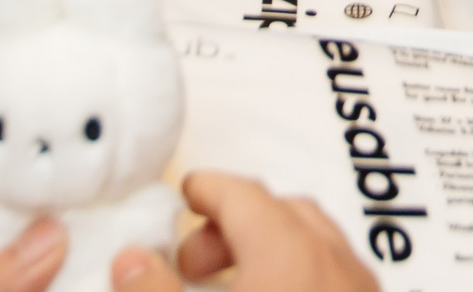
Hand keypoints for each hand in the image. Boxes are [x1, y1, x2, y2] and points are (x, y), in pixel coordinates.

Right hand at [172, 171, 379, 291]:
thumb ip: (156, 289)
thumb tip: (133, 258)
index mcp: (290, 256)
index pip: (246, 196)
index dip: (210, 191)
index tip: (188, 196)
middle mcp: (339, 268)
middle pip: (287, 215)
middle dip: (236, 225)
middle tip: (195, 260)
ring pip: (319, 249)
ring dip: (271, 252)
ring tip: (232, 284)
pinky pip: (338, 282)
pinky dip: (302, 278)